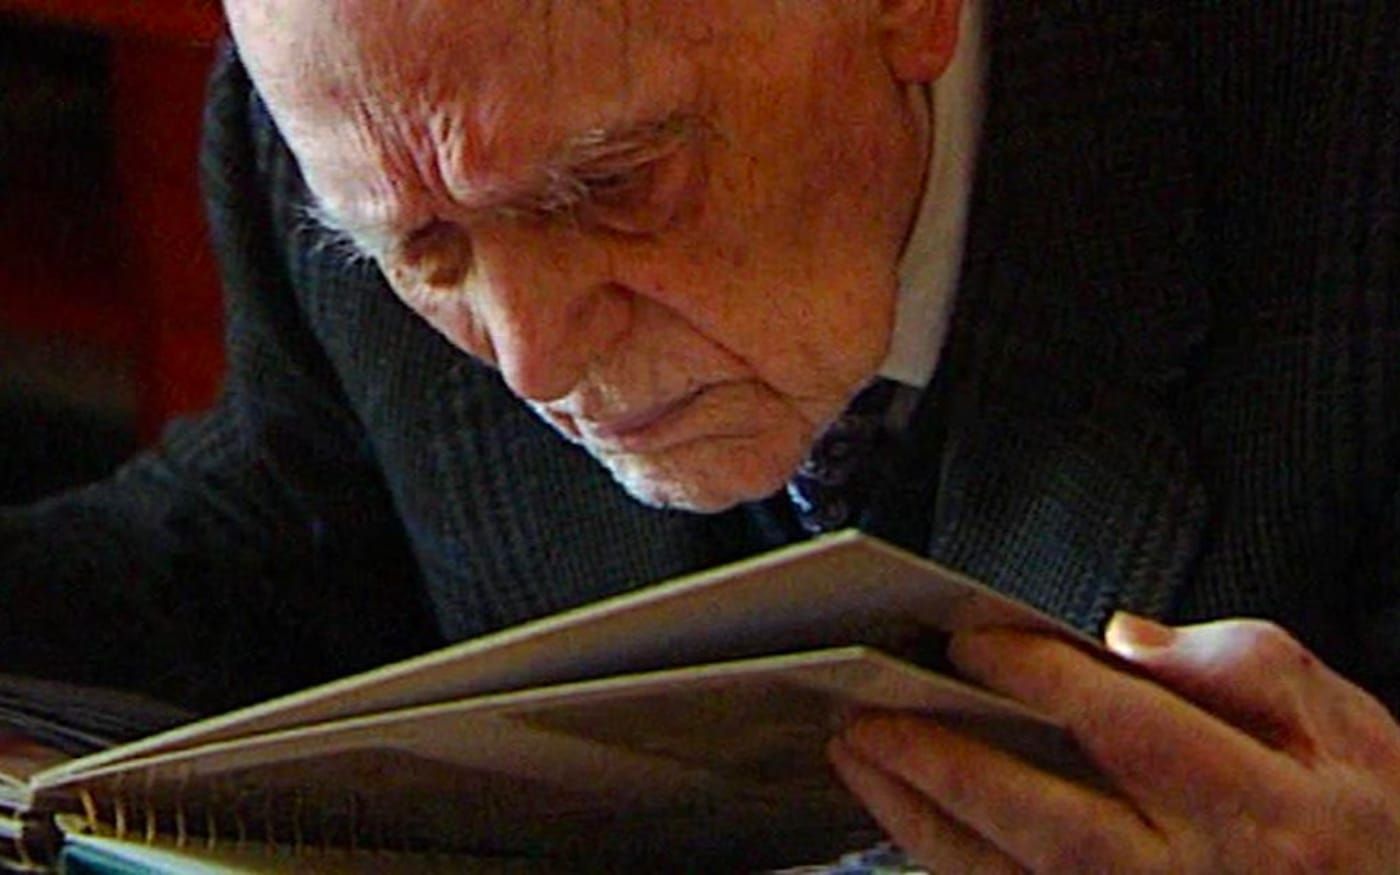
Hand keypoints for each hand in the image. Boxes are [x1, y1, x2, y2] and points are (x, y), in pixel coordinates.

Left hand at [828, 616, 1399, 872]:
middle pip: (1045, 818)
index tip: (968, 636)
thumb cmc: (1372, 829)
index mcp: (1259, 805)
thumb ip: (1236, 665)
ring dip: (923, 818)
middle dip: (945, 761)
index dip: (1035, 673)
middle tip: (867, 709)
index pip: (1124, 725)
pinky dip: (955, 865)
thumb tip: (1121, 640)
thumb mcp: (1347, 726)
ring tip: (858, 754)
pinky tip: (906, 821)